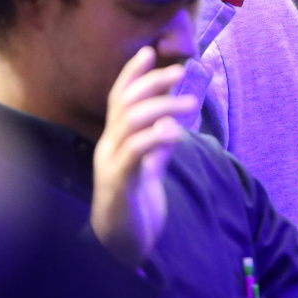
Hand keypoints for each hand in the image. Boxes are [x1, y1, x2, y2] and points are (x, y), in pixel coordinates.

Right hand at [90, 46, 196, 267]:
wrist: (122, 245)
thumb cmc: (135, 204)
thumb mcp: (150, 167)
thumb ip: (159, 144)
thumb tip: (172, 120)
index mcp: (115, 141)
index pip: (118, 99)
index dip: (131, 74)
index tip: (149, 52)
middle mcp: (108, 148)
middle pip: (124, 104)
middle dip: (151, 83)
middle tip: (180, 72)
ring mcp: (110, 165)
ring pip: (129, 123)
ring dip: (161, 108)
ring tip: (190, 104)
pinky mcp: (120, 184)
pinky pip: (133, 154)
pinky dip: (154, 138)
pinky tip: (174, 133)